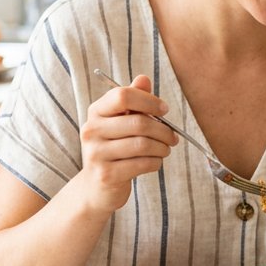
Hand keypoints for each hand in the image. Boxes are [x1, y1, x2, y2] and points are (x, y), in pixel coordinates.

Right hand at [75, 74, 177, 212]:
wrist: (96, 187)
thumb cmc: (114, 149)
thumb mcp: (120, 122)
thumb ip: (133, 100)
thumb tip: (143, 78)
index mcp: (96, 112)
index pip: (123, 95)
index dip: (149, 101)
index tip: (164, 110)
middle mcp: (92, 130)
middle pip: (139, 122)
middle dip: (163, 130)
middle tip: (173, 137)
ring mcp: (96, 153)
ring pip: (143, 144)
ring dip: (162, 147)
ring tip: (165, 150)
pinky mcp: (106, 174)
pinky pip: (142, 164)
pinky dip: (156, 162)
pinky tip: (155, 162)